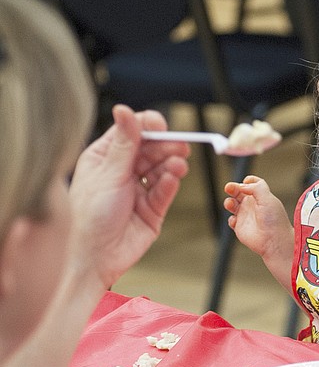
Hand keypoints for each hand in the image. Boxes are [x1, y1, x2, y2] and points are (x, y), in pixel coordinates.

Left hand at [68, 105, 188, 288]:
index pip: (131, 133)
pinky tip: (172, 178)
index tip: (162, 126)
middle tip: (180, 146)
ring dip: (171, 164)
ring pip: (161, 168)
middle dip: (165, 147)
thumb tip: (124, 109)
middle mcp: (122, 171)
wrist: (98, 258)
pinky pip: (165, 190)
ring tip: (178, 165)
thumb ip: (124, 144)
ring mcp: (139, 188)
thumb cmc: (91, 217)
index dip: (147, 127)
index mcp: (104, 158)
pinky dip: (170, 182)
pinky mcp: (153, 207)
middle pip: (151, 149)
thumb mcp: (108, 174)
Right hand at [223, 175, 291, 258]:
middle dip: (233, 188)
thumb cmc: (274, 220)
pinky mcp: (240, 227)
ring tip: (230, 204)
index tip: (245, 181)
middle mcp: (253, 205)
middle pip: (239, 192)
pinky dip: (231, 219)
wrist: (273, 240)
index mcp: (262, 197)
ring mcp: (246, 216)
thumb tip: (242, 185)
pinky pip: (231, 220)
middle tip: (229, 187)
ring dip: (228, 202)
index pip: (254, 185)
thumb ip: (256, 188)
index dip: (248, 181)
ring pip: (232, 204)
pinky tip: (236, 221)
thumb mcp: (267, 198)